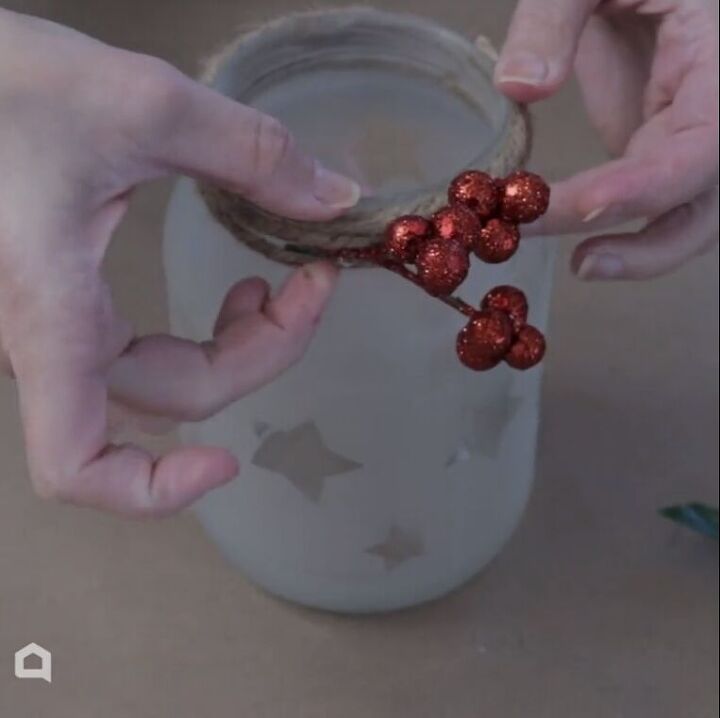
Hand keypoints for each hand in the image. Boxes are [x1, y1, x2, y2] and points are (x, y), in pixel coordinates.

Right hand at [0, 10, 358, 516]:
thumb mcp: (142, 106)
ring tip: (271, 286)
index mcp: (45, 310)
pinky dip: (199, 335)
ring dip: (234, 347)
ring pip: (159, 378)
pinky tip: (235, 291)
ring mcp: (49, 322)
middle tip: (313, 284)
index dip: (153, 491)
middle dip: (258, 354)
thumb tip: (335, 198)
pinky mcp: (59, 299)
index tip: (229, 463)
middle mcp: (41, 334)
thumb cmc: (5, 81)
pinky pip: (138, 352)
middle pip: (169, 398)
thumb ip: (249, 154)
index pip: (76, 465)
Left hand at [495, 0, 717, 279]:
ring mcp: (688, 135)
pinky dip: (618, 227)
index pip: (703, 144)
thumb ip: (553, 19)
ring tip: (580, 263)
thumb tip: (519, 87)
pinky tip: (565, 226)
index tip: (588, 205)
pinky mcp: (657, 146)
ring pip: (691, 216)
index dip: (650, 184)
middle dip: (653, 244)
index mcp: (718, 65)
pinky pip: (652, 202)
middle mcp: (714, 112)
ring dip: (642, 252)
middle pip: (710, 202)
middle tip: (583, 263)